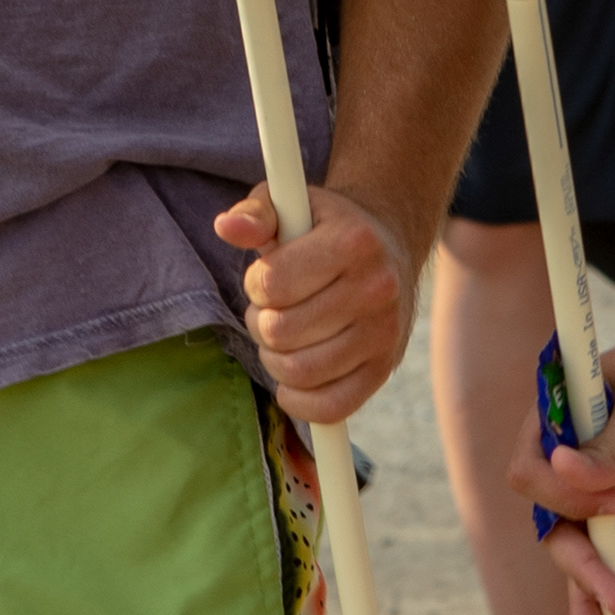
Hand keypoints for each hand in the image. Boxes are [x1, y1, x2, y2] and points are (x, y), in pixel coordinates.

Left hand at [214, 182, 415, 424]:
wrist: (388, 248)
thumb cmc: (324, 228)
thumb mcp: (291, 207)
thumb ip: (255, 215)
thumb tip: (226, 227)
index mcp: (354, 240)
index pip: (271, 283)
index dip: (256, 284)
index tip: (268, 277)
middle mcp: (377, 287)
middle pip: (280, 331)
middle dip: (261, 322)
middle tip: (273, 309)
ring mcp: (384, 332)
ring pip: (298, 372)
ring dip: (275, 359)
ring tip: (285, 336)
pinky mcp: (383, 369)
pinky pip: (328, 407)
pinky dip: (299, 399)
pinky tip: (295, 376)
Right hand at [507, 303, 614, 614]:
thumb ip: (611, 446)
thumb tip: (561, 471)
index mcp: (564, 413)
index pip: (533, 472)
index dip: (565, 500)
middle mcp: (578, 453)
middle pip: (560, 525)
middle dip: (583, 572)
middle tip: (613, 605)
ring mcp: (612, 482)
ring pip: (593, 553)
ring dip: (601, 600)